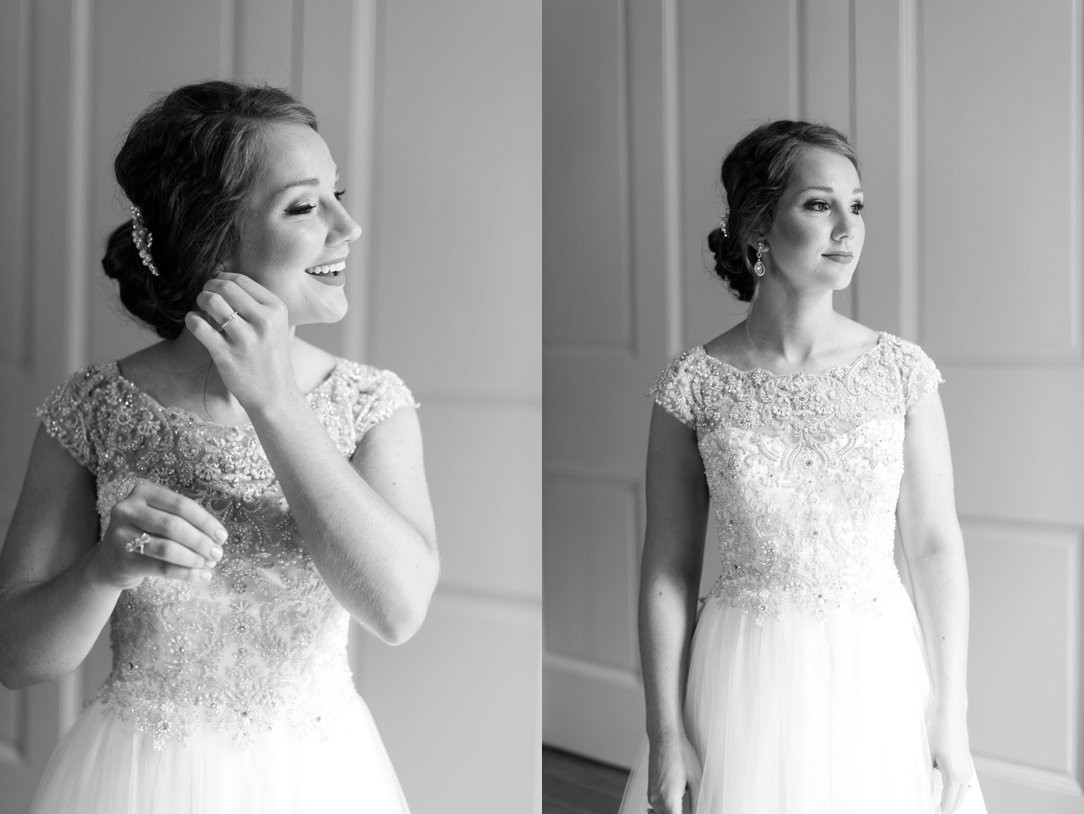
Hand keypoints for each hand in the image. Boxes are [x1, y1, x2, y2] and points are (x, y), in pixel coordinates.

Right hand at [91, 480, 226, 589]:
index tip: (222, 536)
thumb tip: (218, 538)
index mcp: (143, 492)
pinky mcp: (122, 559)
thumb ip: (185, 520)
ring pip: (167, 548)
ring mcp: (121, 534)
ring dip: (194, 558)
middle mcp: (128, 509)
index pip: (181, 505)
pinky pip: (161, 568)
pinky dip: (185, 573)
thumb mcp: (161, 517)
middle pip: (174, 526)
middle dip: (201, 541)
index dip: (205, 521)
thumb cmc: (146, 533)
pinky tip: (202, 576)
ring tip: (210, 565)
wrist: (110, 560)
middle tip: (218, 554)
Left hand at [184, 272, 297, 412]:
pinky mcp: (226, 355)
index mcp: (277, 309)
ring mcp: (245, 339)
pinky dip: (191, 320)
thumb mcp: (276, 326)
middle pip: (225, 286)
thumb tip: (224, 278)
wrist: (275, 395)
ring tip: (200, 308)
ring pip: (211, 302)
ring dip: (200, 300)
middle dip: (208, 286)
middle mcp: (264, 321)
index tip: (215, 285)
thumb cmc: (271, 358)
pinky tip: (195, 323)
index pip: (242, 279)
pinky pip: (199, 326)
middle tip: (205, 296)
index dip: (222, 277)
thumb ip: (257, 303)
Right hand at [647, 732, 701, 813]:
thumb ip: (697, 802)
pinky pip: (657, 806)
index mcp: (669, 801)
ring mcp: (651, 795)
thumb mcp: (696, 780)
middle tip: (691, 807)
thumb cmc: (681, 753)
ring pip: (661, 813)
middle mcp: (657, 800)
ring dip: (673, 811)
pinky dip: (667, 807)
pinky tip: (677, 797)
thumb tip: (699, 812)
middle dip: (680, 813)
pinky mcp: (650, 789)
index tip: (693, 811)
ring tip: (685, 801)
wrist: (665, 737)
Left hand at [928, 711, 974, 812]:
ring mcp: (968, 770)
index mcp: (955, 776)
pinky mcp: (966, 764)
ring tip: (934, 801)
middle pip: (957, 803)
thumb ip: (927, 775)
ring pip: (960, 794)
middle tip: (931, 808)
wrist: (951, 713)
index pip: (948, 804)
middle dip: (945, 808)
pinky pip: (961, 785)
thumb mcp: (927, 754)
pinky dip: (953, 791)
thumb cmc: (938, 730)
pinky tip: (942, 789)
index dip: (938, 810)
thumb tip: (925, 791)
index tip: (929, 810)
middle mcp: (965, 775)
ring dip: (950, 800)